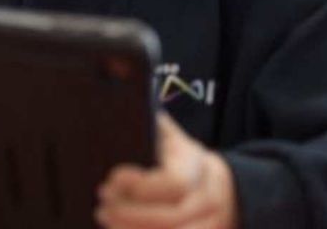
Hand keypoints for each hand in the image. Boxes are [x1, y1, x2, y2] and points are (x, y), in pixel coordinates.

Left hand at [95, 113, 236, 228]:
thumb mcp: (175, 140)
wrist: (223, 188)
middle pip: (171, 217)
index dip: (142, 185)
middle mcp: (208, 199)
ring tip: (105, 216)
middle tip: (102, 204)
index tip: (113, 177)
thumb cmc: (186, 161)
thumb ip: (157, 129)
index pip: (175, 183)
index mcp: (198, 167)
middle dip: (131, 213)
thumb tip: (138, 109)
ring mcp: (210, 224)